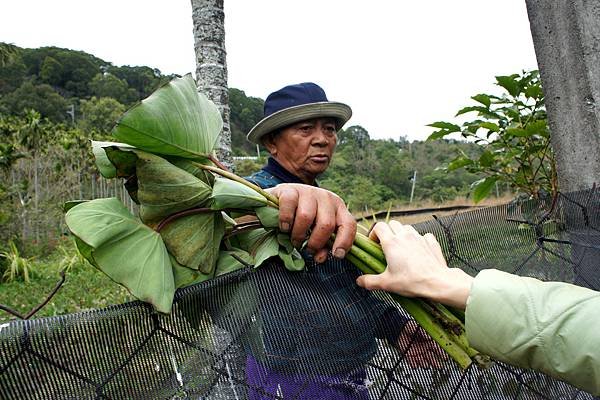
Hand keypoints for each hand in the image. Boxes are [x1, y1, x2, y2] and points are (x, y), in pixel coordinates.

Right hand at [267, 184, 355, 262]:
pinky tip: (284, 227)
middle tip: (307, 249)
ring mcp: (308, 191)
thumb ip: (322, 245)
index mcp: (338, 208)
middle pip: (326, 224)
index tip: (336, 255)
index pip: (349, 224)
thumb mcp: (316, 231)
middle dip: (316, 242)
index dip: (344, 241)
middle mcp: (326, 197)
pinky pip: (288, 206)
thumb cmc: (302, 218)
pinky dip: (285, 220)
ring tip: (294, 240)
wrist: (282, 198)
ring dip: (298, 234)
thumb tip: (320, 258)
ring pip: (306, 216)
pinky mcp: (290, 189)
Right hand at [355, 221, 472, 308]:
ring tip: (402, 248)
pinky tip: (419, 250)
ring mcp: (419, 237)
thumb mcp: (387, 284)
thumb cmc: (411, 282)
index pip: (379, 226)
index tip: (375, 245)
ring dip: (402, 234)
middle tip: (387, 246)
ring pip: (407, 228)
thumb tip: (359, 281)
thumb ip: (370, 281)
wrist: (437, 282)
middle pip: (393, 223)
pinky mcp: (431, 242)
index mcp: (391, 242)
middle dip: (388, 232)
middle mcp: (405, 236)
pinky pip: (424, 235)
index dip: (374, 233)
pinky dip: (420, 240)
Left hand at [396, 320, 446, 368]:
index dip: (441, 354)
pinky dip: (414, 365)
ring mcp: (418, 353)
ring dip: (425, 364)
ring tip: (425, 364)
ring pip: (424, 363)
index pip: (437, 349)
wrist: (399, 329)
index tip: (445, 358)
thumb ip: (423, 333)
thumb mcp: (417, 328)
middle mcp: (424, 349)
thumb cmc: (410, 327)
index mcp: (428, 342)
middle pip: (432, 359)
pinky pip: (413, 363)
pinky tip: (415, 365)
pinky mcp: (409, 356)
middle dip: (436, 363)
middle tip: (438, 367)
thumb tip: (429, 338)